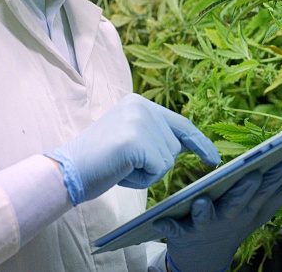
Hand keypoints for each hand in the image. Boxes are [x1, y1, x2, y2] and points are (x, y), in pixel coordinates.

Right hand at [45, 93, 219, 204]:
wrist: (67, 170)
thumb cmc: (98, 161)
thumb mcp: (129, 138)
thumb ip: (153, 136)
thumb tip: (183, 146)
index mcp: (139, 103)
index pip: (179, 123)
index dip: (199, 142)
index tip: (213, 158)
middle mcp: (142, 106)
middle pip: (174, 147)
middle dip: (154, 164)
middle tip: (123, 163)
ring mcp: (139, 121)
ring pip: (167, 161)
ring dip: (147, 173)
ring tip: (120, 166)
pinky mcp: (135, 140)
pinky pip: (158, 170)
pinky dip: (141, 179)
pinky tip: (121, 171)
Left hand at [154, 160, 281, 271]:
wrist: (204, 256)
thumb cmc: (235, 221)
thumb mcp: (262, 208)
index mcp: (249, 208)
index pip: (265, 190)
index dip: (277, 176)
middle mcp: (230, 217)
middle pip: (239, 202)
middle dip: (247, 189)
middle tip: (255, 174)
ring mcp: (207, 225)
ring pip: (207, 216)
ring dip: (205, 210)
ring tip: (203, 200)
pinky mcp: (182, 231)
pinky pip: (174, 228)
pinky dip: (168, 224)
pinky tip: (161, 219)